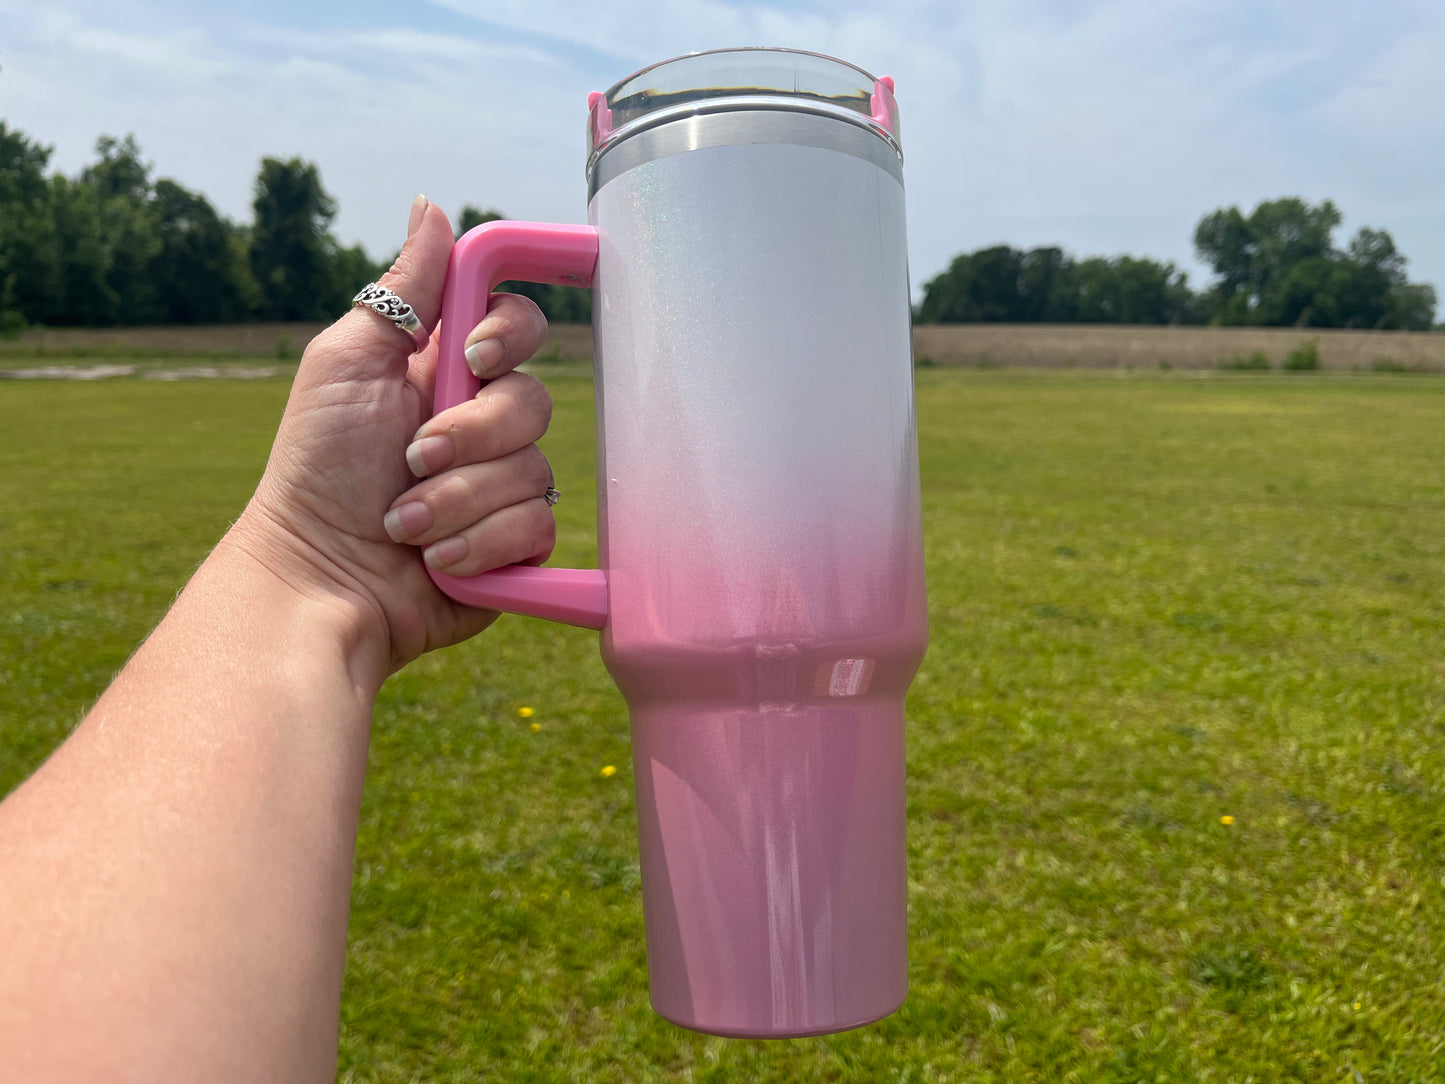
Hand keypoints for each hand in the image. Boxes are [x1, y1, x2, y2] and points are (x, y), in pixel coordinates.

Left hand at [233, 197, 554, 677]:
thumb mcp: (348, 363)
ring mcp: (503, 486)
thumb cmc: (317, 469)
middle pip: (534, 400)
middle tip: (411, 460)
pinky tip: (437, 560)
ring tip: (403, 523)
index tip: (470, 358)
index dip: (508, 336)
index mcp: (447, 372)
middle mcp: (482, 425)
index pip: (518, 326)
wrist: (321, 578)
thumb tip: (432, 206)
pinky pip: (537, 527)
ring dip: (457, 500)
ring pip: (533, 470)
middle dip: (469, 436)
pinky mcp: (517, 544)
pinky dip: (478, 544)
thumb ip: (401, 291)